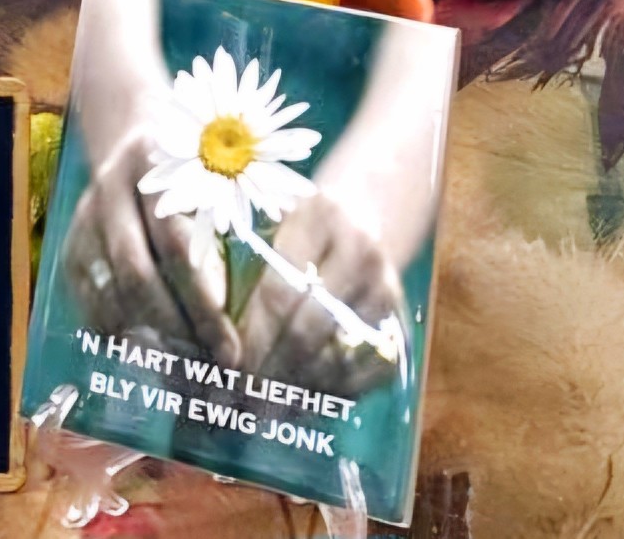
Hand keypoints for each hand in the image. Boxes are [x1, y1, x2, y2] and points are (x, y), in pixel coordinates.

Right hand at [58, 128, 239, 367]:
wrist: (139, 148)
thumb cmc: (200, 175)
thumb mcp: (217, 184)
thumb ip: (232, 231)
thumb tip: (261, 313)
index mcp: (157, 167)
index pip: (177, 246)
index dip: (203, 303)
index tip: (233, 349)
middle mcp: (111, 188)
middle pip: (137, 274)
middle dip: (176, 331)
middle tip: (208, 368)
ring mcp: (85, 220)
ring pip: (110, 294)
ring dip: (148, 340)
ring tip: (185, 369)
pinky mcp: (70, 247)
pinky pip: (90, 305)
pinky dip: (121, 336)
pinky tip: (152, 354)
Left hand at [235, 189, 404, 396]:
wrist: (372, 215)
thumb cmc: (311, 225)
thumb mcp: (283, 224)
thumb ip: (259, 268)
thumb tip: (225, 341)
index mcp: (322, 219)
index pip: (280, 290)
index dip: (252, 335)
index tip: (228, 365)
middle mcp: (361, 255)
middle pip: (307, 328)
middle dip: (270, 369)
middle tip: (242, 398)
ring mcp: (385, 292)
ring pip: (335, 357)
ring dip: (296, 389)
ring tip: (264, 408)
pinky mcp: (398, 325)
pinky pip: (362, 374)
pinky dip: (329, 394)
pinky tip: (300, 403)